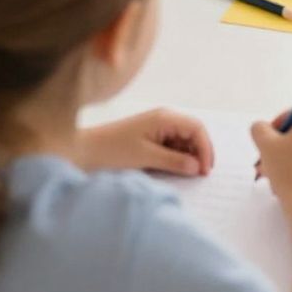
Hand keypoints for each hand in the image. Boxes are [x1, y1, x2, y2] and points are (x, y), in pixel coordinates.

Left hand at [78, 108, 213, 175]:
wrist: (85, 151)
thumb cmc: (113, 150)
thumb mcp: (146, 157)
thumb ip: (174, 161)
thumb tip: (197, 167)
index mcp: (164, 117)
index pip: (197, 128)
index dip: (205, 148)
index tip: (206, 170)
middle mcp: (164, 118)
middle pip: (193, 132)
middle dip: (201, 152)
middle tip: (202, 174)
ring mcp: (158, 126)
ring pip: (184, 139)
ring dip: (190, 155)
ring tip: (190, 174)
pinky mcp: (152, 136)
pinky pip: (173, 144)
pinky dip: (179, 156)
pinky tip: (178, 168)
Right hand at [252, 111, 291, 207]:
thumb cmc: (289, 172)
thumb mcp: (265, 145)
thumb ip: (259, 128)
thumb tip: (263, 127)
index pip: (291, 115)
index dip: (274, 129)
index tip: (266, 146)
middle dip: (279, 147)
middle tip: (266, 163)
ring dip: (287, 158)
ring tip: (274, 176)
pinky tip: (288, 182)